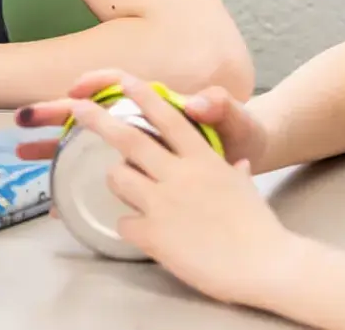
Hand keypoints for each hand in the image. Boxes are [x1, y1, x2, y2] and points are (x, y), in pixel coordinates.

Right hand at [10, 69, 262, 166]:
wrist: (254, 165)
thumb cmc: (244, 135)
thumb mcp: (238, 120)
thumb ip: (222, 107)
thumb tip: (199, 100)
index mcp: (161, 108)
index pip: (120, 86)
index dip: (95, 84)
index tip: (76, 92)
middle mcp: (144, 126)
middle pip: (92, 115)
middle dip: (56, 114)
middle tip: (24, 120)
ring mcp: (139, 151)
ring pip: (88, 144)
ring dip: (55, 145)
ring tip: (22, 149)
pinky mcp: (141, 175)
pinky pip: (103, 175)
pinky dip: (77, 181)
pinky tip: (56, 194)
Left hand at [69, 89, 297, 305]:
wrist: (267, 264)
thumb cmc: (260, 228)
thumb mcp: (244, 189)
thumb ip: (231, 174)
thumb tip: (235, 167)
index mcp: (204, 159)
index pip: (169, 118)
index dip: (144, 97)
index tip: (125, 81)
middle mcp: (180, 175)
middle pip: (130, 140)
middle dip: (99, 120)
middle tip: (77, 108)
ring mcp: (164, 204)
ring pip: (118, 178)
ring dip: (117, 181)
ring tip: (126, 189)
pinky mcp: (154, 235)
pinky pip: (123, 223)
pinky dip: (128, 226)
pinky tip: (141, 233)